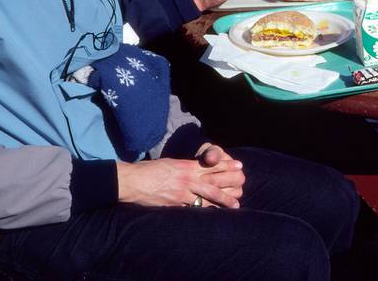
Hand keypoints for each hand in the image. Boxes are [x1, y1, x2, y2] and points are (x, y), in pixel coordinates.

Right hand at [117, 151, 243, 208]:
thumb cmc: (149, 170)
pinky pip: (193, 209)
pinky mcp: (175, 204)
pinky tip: (215, 215)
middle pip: (214, 180)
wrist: (133, 181)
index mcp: (186, 165)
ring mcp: (182, 192)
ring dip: (223, 200)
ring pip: (207, 196)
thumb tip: (196, 168)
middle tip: (243, 184)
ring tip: (235, 204)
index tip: (239, 165)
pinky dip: (205, 211)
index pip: (211, 165)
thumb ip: (185, 166)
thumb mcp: (170, 163)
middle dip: (230, 182)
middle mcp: (187, 178)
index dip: (227, 165)